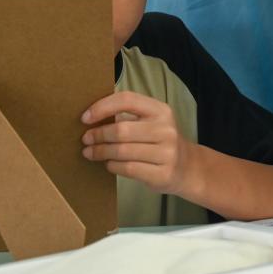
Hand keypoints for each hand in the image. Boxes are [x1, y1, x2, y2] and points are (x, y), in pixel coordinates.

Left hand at [81, 91, 198, 195]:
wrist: (188, 166)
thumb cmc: (160, 141)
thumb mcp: (152, 122)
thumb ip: (129, 117)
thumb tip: (92, 118)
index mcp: (161, 111)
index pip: (127, 100)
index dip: (102, 107)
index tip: (85, 118)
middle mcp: (166, 129)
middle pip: (121, 130)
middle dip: (98, 135)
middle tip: (86, 139)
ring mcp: (167, 152)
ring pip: (122, 151)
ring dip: (100, 152)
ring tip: (90, 153)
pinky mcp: (162, 173)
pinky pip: (128, 168)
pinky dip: (112, 166)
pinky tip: (108, 164)